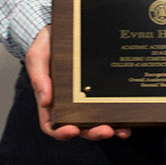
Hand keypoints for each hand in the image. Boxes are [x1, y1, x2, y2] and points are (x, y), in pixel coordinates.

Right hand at [24, 26, 130, 140]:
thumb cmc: (45, 47)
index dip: (61, 133)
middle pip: (80, 128)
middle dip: (93, 133)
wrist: (59, 31)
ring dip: (110, 129)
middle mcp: (68, 105)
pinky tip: (128, 117)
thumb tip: (45, 101)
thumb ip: (39, 78)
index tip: (72, 131)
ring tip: (122, 130)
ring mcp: (84, 99)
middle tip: (106, 130)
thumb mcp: (37, 58)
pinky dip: (118, 115)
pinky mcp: (98, 91)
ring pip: (96, 122)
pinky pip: (108, 106)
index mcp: (50, 102)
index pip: (52, 126)